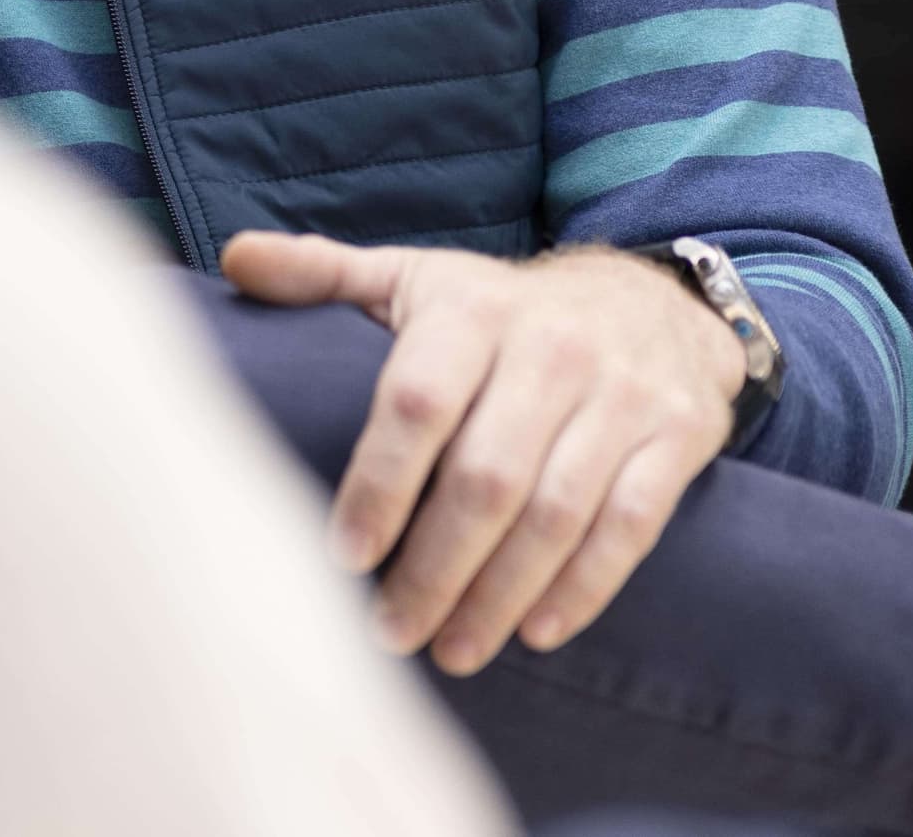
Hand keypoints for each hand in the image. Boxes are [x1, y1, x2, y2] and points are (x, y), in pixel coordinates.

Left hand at [219, 232, 743, 675]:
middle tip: (388, 633)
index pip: (417, 404)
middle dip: (434, 567)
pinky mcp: (678, 437)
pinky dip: (586, 586)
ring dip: (501, 594)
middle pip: (486, 478)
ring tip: (451, 651)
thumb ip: (326, 273)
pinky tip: (538, 633)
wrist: (651, 300)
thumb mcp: (418, 277)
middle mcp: (552, 351)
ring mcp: (621, 397)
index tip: (341, 556)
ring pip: (557, 514)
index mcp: (473, 313)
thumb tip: (234, 261)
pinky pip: (632, 525)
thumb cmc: (503, 307)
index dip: (379, 483)